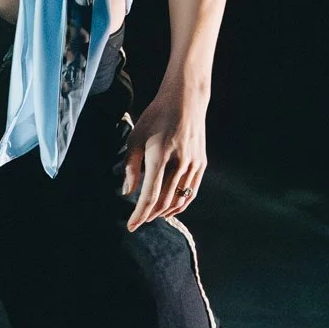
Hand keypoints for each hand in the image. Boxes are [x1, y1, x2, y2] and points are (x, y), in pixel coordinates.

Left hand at [120, 89, 206, 230]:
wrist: (185, 101)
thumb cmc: (155, 118)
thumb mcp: (136, 138)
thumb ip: (131, 167)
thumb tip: (127, 192)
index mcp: (159, 156)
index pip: (150, 195)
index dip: (139, 214)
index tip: (131, 226)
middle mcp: (179, 163)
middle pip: (164, 201)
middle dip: (149, 215)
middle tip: (138, 221)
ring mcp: (193, 164)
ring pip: (179, 199)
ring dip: (163, 212)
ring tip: (151, 216)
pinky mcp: (201, 164)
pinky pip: (191, 192)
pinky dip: (180, 204)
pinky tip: (169, 210)